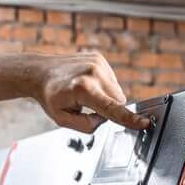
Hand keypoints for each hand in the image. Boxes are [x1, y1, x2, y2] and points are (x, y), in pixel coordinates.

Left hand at [32, 52, 149, 131]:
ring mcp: (97, 63)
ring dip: (106, 97)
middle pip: (119, 101)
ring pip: (117, 91)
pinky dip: (103, 86)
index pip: (111, 109)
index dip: (129, 118)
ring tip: (84, 94)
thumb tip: (105, 119)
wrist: (39, 72)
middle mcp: (93, 73)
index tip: (145, 122)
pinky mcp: (99, 58)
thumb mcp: (63, 119)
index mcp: (83, 89)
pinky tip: (87, 84)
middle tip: (87, 107)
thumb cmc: (50, 96)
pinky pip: (112, 80)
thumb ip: (87, 125)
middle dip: (108, 109)